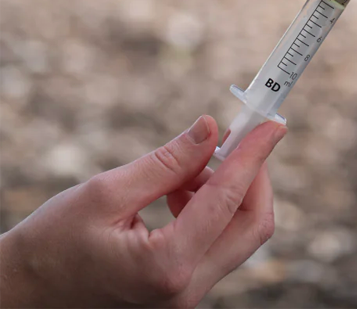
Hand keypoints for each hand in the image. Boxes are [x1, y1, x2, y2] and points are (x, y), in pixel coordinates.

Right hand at [0, 117, 285, 308]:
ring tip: (191, 164)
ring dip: (229, 190)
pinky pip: (216, 244)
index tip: (272, 123)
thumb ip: (167, 162)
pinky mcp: (180, 290)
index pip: (230, 200)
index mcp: (166, 266)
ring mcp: (185, 296)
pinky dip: (212, 208)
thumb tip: (212, 128)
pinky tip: (180, 189)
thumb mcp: (105, 193)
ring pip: (237, 235)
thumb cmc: (51, 245)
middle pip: (252, 225)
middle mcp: (185, 290)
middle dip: (253, 175)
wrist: (21, 297)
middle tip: (238, 137)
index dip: (254, 155)